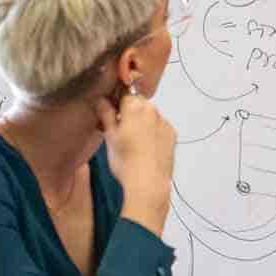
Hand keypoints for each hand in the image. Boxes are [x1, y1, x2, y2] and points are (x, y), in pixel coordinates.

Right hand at [92, 94, 174, 232]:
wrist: (148, 181)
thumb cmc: (125, 159)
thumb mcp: (109, 136)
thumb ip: (106, 114)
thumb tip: (102, 100)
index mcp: (135, 107)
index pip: (124, 94)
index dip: (116, 104)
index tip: (110, 115)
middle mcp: (153, 111)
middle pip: (139, 103)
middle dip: (130, 112)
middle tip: (119, 130)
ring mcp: (165, 123)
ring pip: (150, 115)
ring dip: (142, 121)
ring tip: (133, 142)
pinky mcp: (172, 135)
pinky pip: (160, 127)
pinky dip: (153, 132)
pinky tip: (145, 147)